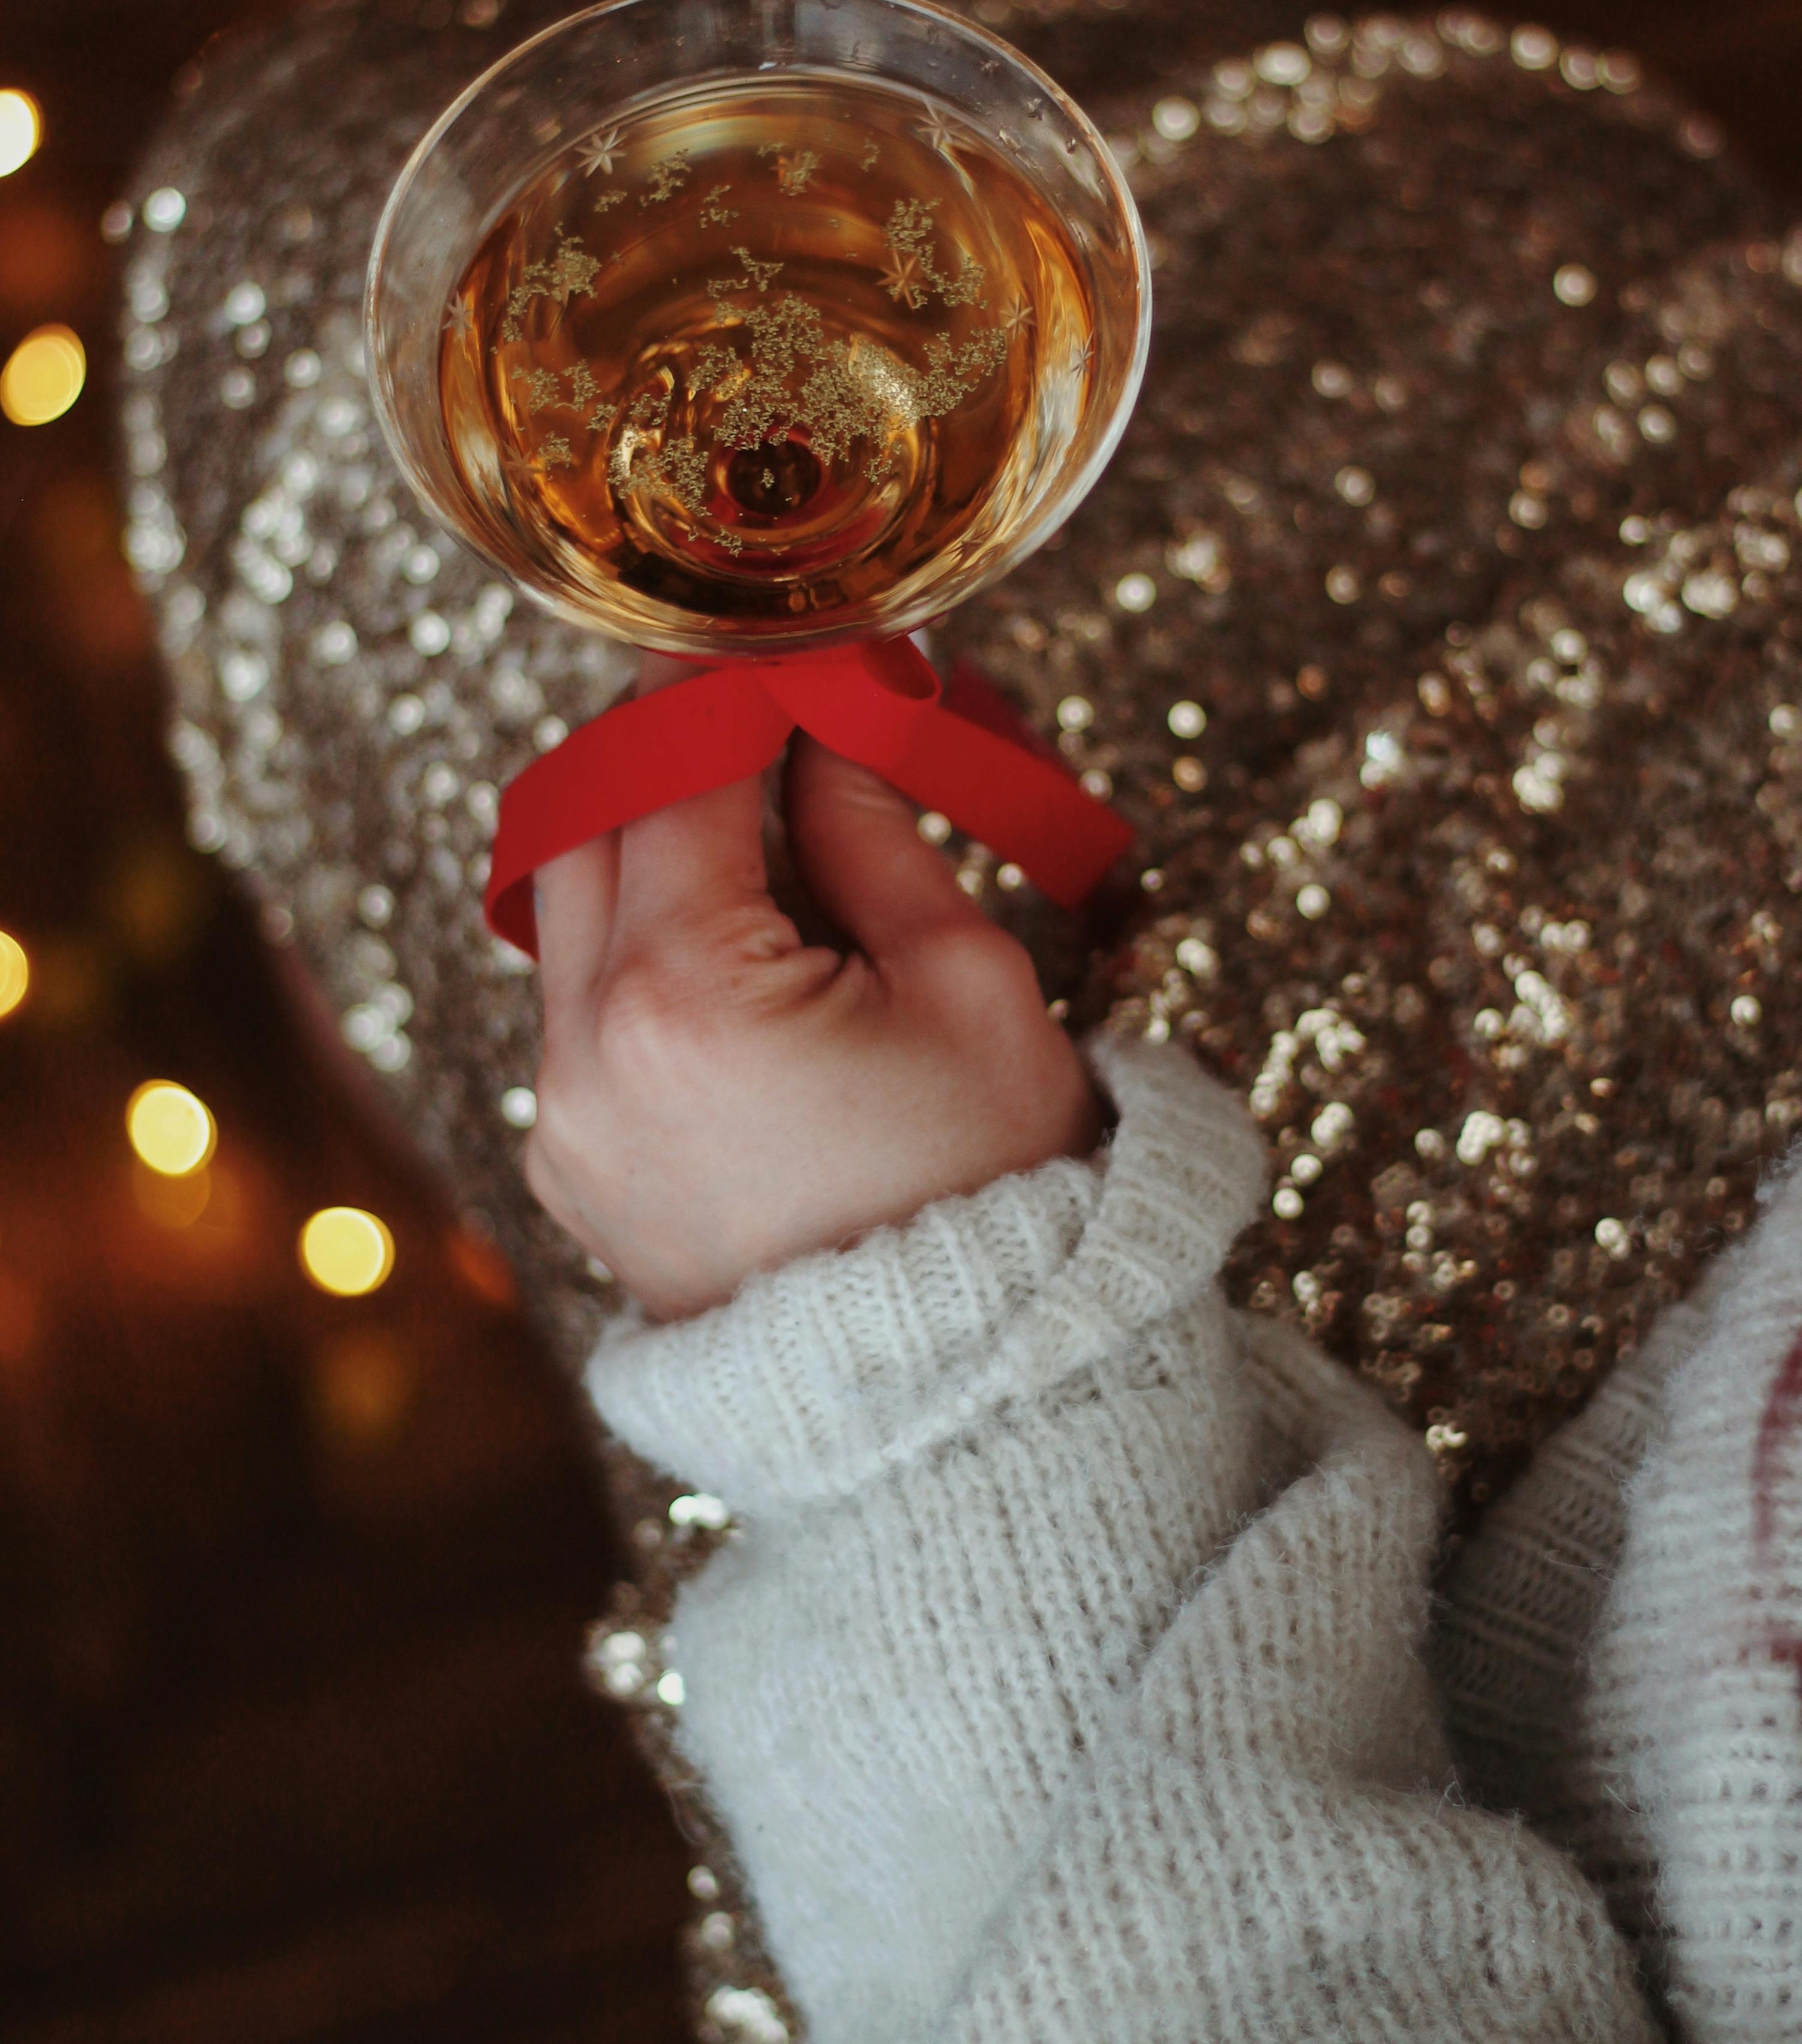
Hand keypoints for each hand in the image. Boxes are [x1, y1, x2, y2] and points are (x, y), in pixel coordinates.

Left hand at [523, 660, 1099, 1319]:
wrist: (953, 1396)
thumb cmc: (993, 1192)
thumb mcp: (967, 981)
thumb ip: (874, 828)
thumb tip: (835, 716)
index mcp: (682, 996)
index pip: (669, 772)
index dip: (729, 689)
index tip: (785, 647)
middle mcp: (585, 1058)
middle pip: (583, 826)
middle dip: (668, 755)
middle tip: (767, 721)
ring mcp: (566, 1124)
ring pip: (568, 920)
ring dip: (652, 854)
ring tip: (776, 843)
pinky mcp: (577, 1171)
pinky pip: (582, 1016)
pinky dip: (647, 955)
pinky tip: (754, 958)